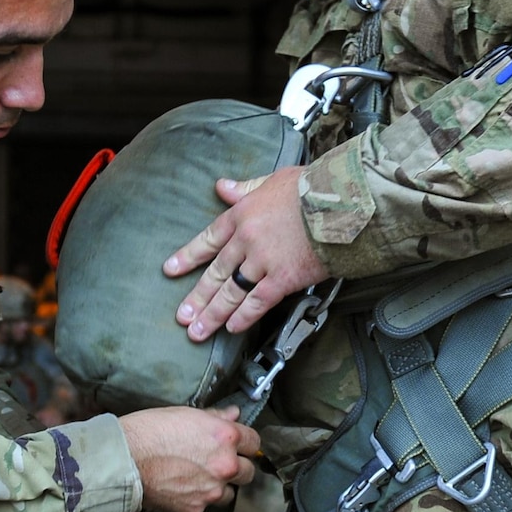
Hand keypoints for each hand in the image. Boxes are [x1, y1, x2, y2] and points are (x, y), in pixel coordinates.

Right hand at [120, 405, 260, 511]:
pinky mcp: (196, 508)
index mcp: (225, 437)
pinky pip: (206, 505)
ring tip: (198, 478)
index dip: (244, 442)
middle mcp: (225, 465)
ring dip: (220, 486)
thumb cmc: (147, 432)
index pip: (254, 442)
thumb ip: (214, 418)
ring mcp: (212, 490)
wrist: (123, 461)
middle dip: (237, 467)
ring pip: (230, 492)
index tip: (238, 444)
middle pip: (248, 471)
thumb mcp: (184, 414)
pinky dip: (198, 499)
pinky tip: (182, 488)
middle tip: (218, 463)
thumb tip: (232, 416)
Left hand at [165, 171, 327, 341]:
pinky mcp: (282, 278)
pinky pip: (257, 302)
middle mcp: (246, 240)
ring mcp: (262, 261)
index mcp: (242, 214)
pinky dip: (243, 317)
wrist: (341, 202)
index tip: (171, 270)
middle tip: (182, 316)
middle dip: (196, 297)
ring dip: (212, 314)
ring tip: (197, 332)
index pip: (208, 238)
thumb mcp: (274, 179)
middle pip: (215, 272)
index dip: (188, 256)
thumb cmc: (314, 187)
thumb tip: (222, 186)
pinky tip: (231, 328)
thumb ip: (246, 187)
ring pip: (231, 292)